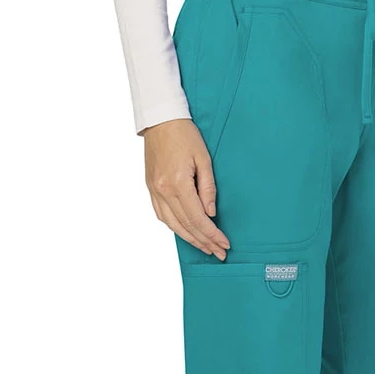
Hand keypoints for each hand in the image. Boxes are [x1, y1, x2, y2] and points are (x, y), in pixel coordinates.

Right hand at [143, 119, 229, 259]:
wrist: (160, 120)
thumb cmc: (184, 134)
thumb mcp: (204, 159)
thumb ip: (208, 188)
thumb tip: (211, 213)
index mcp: (177, 183)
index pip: (198, 219)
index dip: (212, 234)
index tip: (224, 244)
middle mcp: (163, 191)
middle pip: (186, 226)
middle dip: (204, 242)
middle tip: (218, 253)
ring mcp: (154, 191)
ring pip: (172, 225)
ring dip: (190, 239)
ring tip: (205, 248)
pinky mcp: (150, 189)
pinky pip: (162, 216)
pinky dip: (175, 227)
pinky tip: (186, 233)